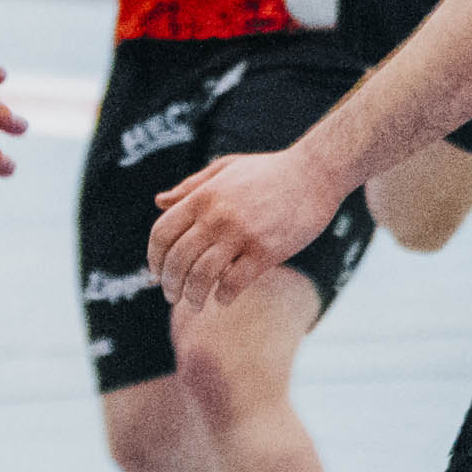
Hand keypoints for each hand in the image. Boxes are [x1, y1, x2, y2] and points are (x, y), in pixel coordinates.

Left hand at [150, 144, 353, 309]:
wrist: (317, 173)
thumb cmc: (271, 171)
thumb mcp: (227, 168)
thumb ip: (191, 185)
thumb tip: (159, 201)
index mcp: (204, 196)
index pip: (162, 233)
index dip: (154, 259)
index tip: (157, 273)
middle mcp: (217, 216)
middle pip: (177, 260)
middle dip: (170, 284)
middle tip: (172, 295)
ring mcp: (241, 234)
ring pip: (201, 277)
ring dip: (192, 296)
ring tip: (195, 303)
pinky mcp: (266, 251)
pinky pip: (234, 283)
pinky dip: (223, 297)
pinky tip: (224, 298)